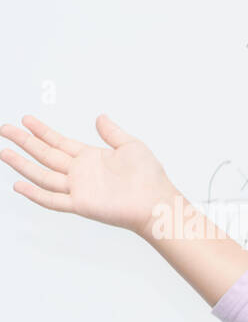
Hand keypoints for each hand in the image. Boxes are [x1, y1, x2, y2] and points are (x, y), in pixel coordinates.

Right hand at [1, 114, 177, 238]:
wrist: (158, 202)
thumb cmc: (151, 177)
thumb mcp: (132, 146)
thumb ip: (113, 132)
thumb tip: (100, 117)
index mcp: (91, 158)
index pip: (59, 142)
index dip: (42, 131)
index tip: (26, 119)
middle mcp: (82, 173)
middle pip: (45, 154)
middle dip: (24, 141)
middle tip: (4, 128)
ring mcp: (80, 189)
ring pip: (43, 174)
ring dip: (23, 163)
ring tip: (3, 151)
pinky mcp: (82, 204)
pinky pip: (53, 200)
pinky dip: (35, 194)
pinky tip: (18, 185)